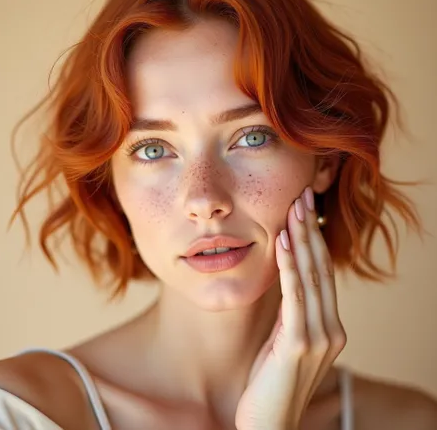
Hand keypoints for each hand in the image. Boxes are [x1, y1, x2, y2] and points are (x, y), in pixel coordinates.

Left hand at [235, 186, 346, 429]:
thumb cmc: (271, 382)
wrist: (268, 426)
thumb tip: (285, 279)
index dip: (315, 238)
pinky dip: (290, 266)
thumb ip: (290, 313)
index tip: (306, 208)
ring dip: (303, 238)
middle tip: (305, 193)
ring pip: (312, 276)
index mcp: (329, 326)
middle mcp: (331, 328)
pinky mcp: (298, 345)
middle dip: (311, 228)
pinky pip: (295, 296)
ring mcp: (318, 337)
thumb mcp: (283, 340)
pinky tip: (284, 242)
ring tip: (296, 206)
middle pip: (321, 267)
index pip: (323, 273)